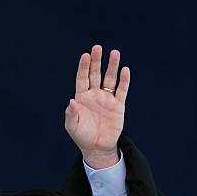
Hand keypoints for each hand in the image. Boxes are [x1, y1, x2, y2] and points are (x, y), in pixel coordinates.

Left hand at [65, 45, 129, 168]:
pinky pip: (122, 91)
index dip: (84, 67)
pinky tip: (125, 70)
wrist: (97, 148)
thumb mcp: (72, 127)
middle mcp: (94, 95)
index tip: (85, 55)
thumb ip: (71, 115)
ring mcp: (107, 99)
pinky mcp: (118, 106)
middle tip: (98, 47)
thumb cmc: (82, 136)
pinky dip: (124, 81)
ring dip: (112, 66)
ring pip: (110, 79)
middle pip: (96, 74)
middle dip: (96, 61)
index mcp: (82, 97)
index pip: (82, 78)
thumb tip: (71, 102)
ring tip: (115, 53)